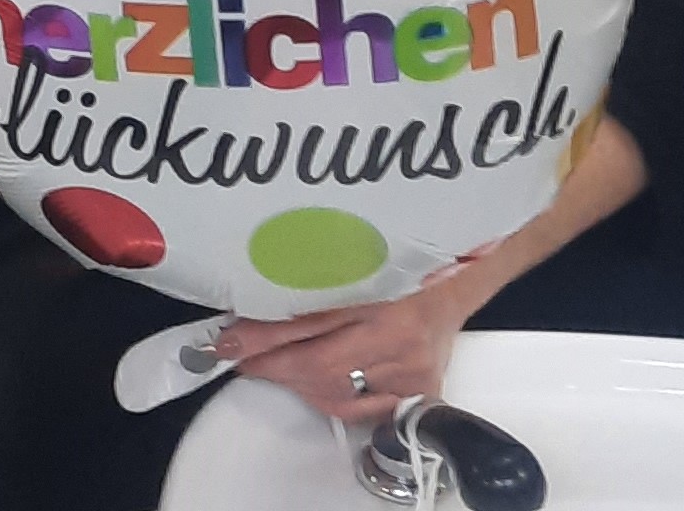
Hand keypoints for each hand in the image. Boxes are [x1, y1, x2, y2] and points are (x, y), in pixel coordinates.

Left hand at [216, 274, 477, 422]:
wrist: (452, 296)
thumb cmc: (402, 276)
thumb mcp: (358, 273)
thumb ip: (314, 293)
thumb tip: (254, 311)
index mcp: (387, 302)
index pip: (314, 327)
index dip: (267, 337)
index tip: (231, 340)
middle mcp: (402, 344)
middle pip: (322, 366)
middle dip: (274, 364)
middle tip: (239, 356)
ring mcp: (412, 377)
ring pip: (337, 393)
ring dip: (295, 383)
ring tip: (268, 367)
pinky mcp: (418, 398)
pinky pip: (359, 410)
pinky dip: (325, 399)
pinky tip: (307, 386)